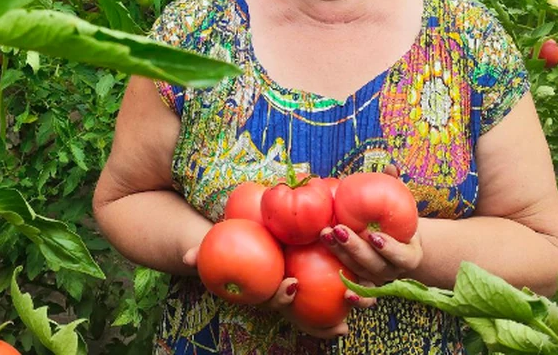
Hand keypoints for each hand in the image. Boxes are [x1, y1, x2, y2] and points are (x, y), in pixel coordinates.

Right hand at [183, 246, 374, 338]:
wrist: (242, 241)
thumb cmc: (230, 243)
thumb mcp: (214, 245)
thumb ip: (200, 252)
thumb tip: (186, 256)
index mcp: (265, 291)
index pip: (274, 301)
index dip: (283, 298)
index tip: (292, 285)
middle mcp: (287, 297)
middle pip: (305, 313)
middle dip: (323, 316)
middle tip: (346, 300)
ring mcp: (305, 292)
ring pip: (326, 307)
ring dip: (347, 305)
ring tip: (365, 301)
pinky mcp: (320, 279)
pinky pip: (337, 288)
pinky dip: (353, 288)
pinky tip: (371, 282)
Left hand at [320, 165, 422, 285]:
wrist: (399, 244)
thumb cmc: (399, 221)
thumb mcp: (402, 205)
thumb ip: (397, 187)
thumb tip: (391, 167)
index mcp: (409, 254)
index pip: (401, 255)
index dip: (389, 248)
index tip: (373, 235)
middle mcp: (394, 271)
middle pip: (374, 264)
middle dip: (355, 248)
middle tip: (338, 229)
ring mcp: (378, 280)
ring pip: (360, 272)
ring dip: (341, 255)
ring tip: (325, 235)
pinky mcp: (366, 285)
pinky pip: (361, 295)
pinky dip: (355, 297)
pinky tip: (343, 292)